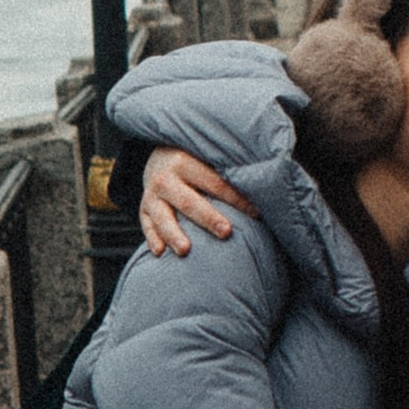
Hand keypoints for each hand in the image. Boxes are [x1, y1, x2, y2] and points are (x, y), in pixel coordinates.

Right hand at [140, 146, 255, 258]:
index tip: (257, 213)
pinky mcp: (143, 208)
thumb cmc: (195, 159)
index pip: (215, 183)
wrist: (159, 155)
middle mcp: (166, 177)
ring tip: (186, 250)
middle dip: (208, 218)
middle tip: (226, 232)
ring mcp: (152, 194)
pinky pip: (146, 225)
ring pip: (162, 216)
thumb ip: (227, 169)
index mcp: (185, 161)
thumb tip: (265, 186)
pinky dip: (152, 238)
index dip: (236, 199)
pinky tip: (160, 253)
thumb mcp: (207, 156)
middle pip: (189, 201)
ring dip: (174, 234)